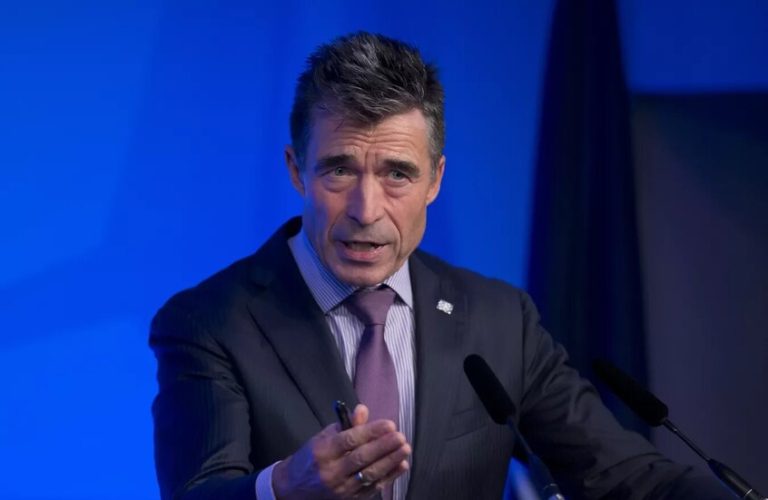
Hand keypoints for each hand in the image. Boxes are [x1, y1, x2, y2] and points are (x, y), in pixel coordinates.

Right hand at [272, 404, 410, 498]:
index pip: (349, 440)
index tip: (389, 424)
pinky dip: (389, 477)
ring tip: (405, 449)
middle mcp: (331, 471)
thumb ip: (345, 425)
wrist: (292, 489)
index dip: (371, 432)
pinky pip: (373, 488)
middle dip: (383, 447)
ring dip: (390, 461)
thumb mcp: (322, 438)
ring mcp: (341, 489)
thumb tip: (363, 409)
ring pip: (369, 474)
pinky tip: (401, 465)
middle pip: (361, 458)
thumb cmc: (311, 458)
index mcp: (322, 451)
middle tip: (400, 436)